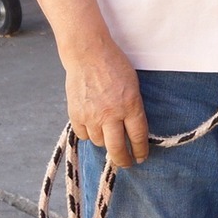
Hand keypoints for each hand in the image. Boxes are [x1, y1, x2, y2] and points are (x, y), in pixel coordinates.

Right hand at [63, 36, 150, 166]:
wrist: (88, 54)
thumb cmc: (114, 66)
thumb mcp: (133, 86)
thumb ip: (133, 108)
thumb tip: (133, 130)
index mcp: (130, 105)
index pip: (138, 137)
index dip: (140, 151)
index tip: (141, 157)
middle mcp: (111, 114)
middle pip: (117, 149)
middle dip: (123, 160)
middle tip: (126, 163)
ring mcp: (91, 116)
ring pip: (99, 142)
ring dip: (105, 141)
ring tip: (108, 133)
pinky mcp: (76, 115)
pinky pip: (84, 135)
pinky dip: (89, 133)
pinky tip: (93, 125)